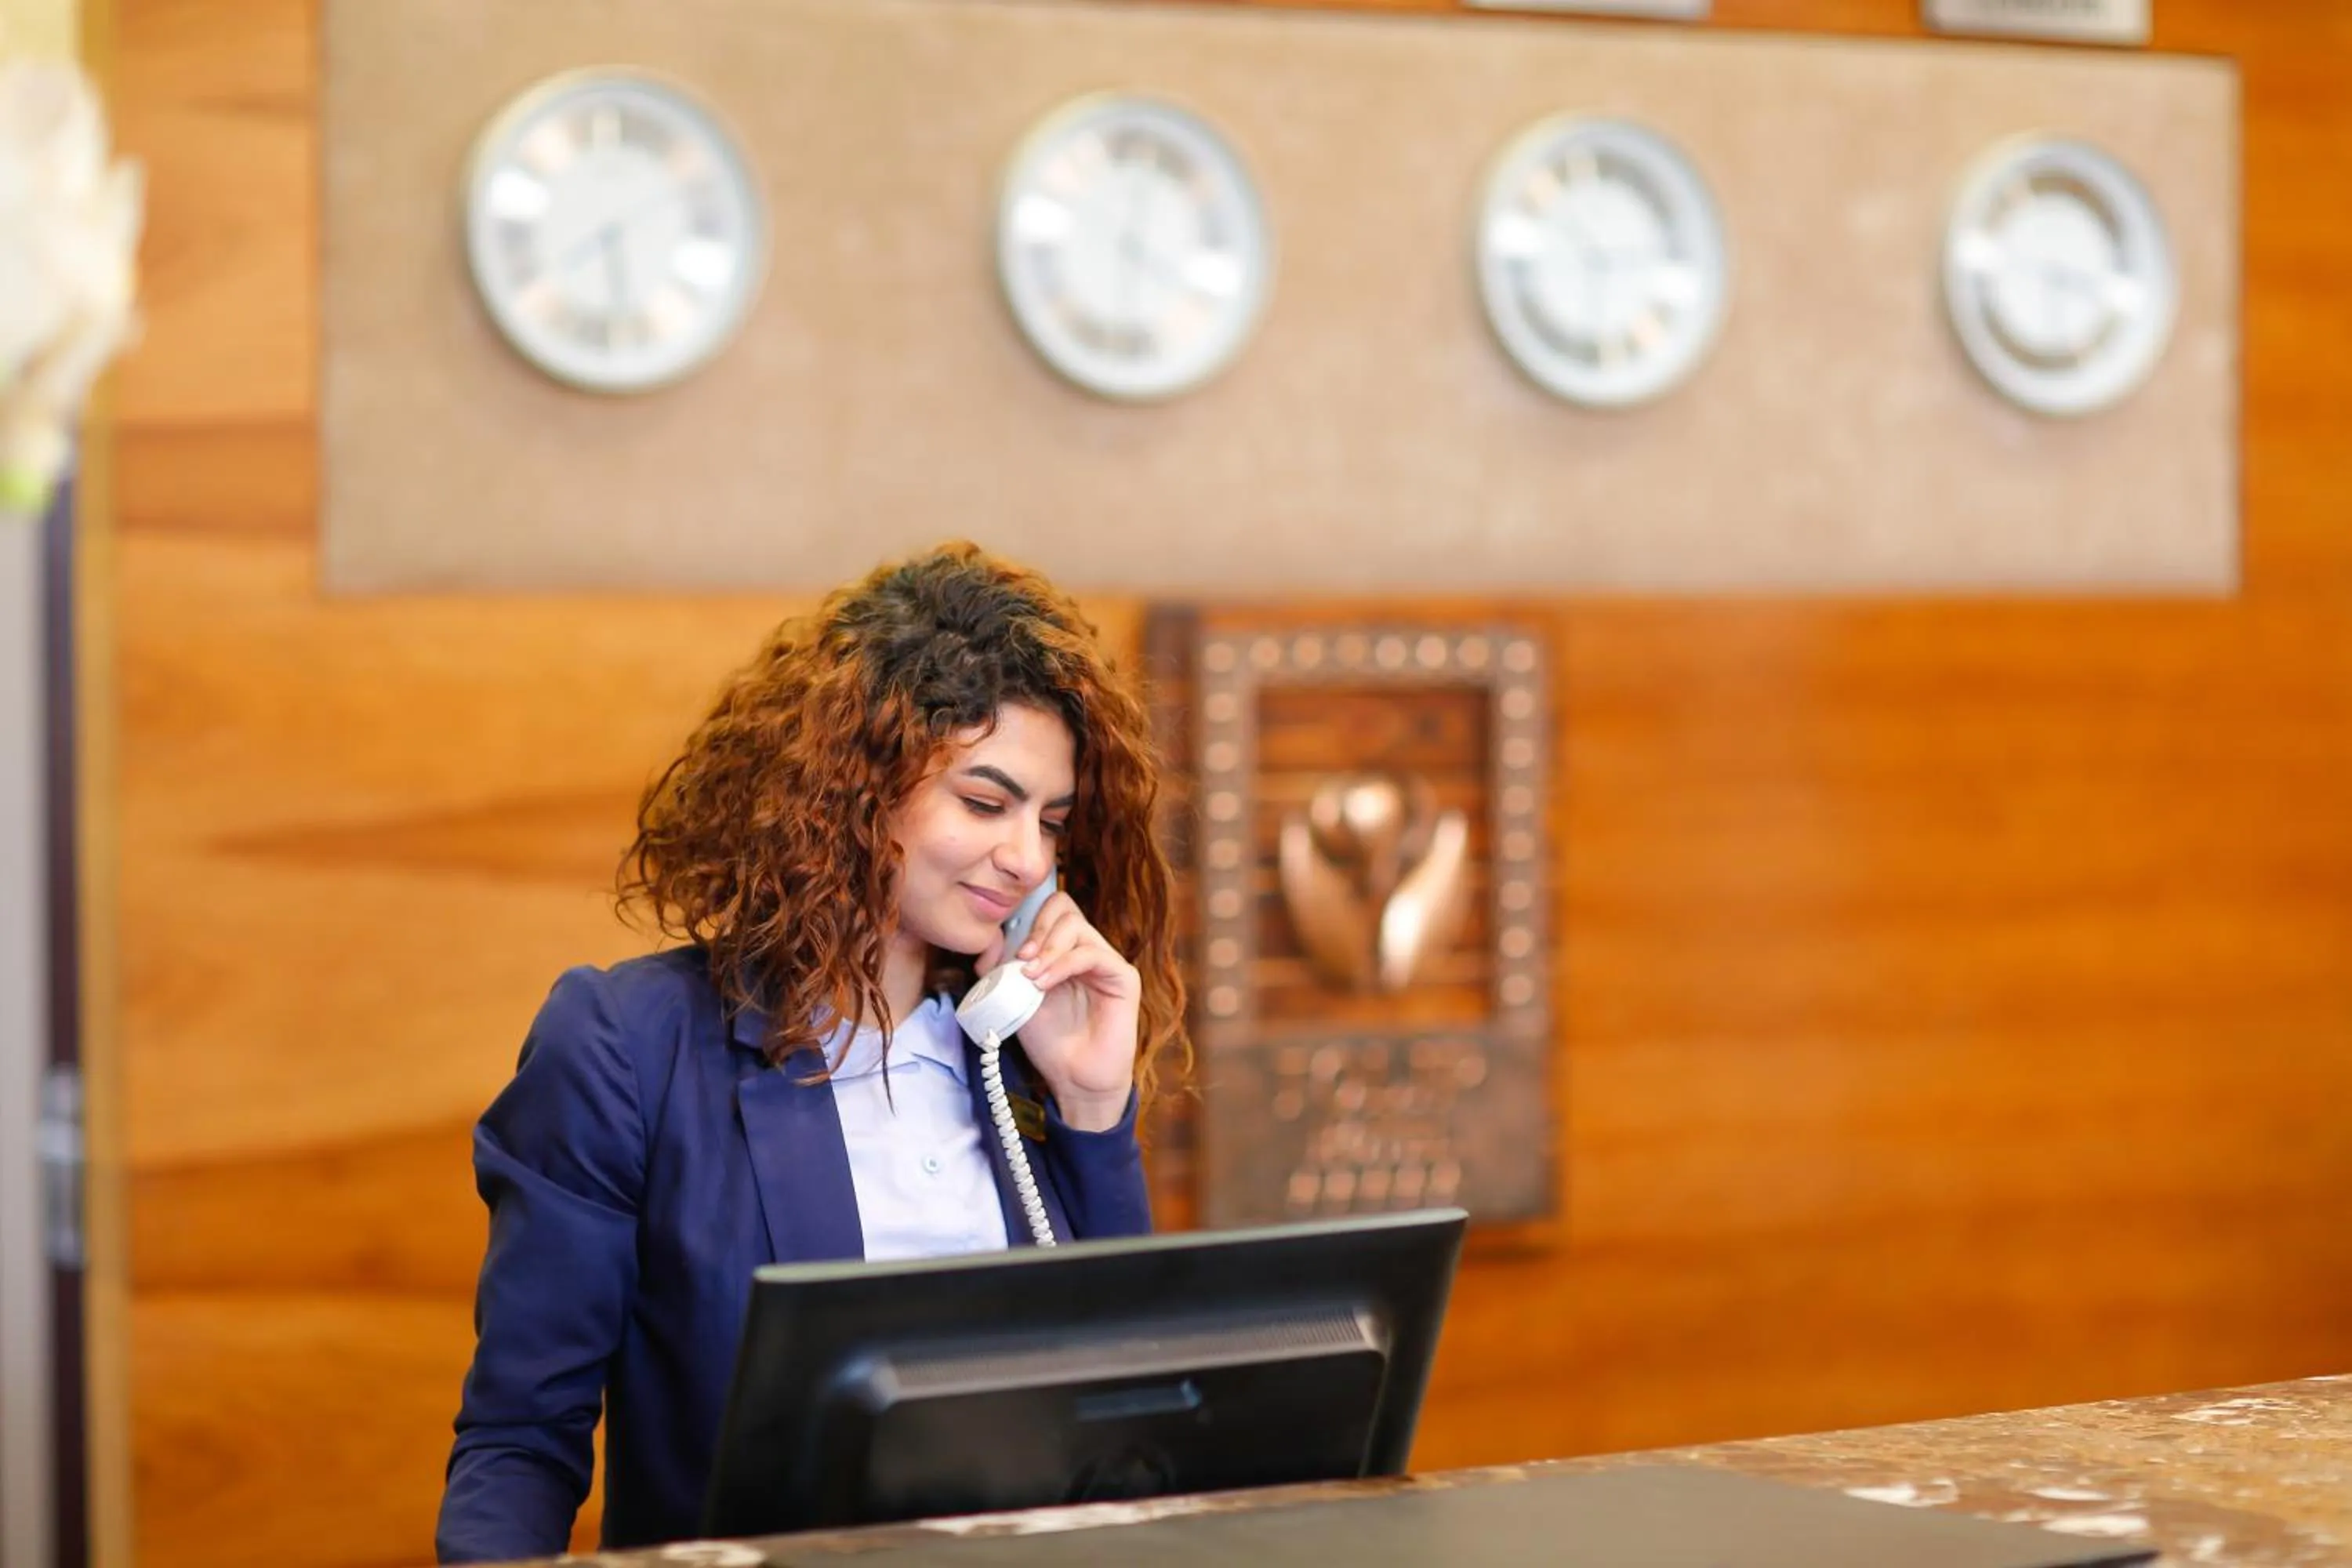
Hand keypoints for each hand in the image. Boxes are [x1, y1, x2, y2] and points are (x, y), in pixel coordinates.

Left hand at [975, 891, 1138, 1132]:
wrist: (1074, 1079)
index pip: (1050, 908)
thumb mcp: (1014, 997)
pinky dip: (1062, 965)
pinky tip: (1043, 983)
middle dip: (1035, 929)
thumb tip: (989, 941)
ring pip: (1075, 925)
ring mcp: (1105, 961)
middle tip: (1020, 958)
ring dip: (1046, 948)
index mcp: (1063, 949)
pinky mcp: (1123, 977)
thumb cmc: (1049, 1040)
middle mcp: (1086, 949)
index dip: (1027, 917)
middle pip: (1063, 908)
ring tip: (1029, 975)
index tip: (1006, 946)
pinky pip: (1091, 954)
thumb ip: (1001, 968)